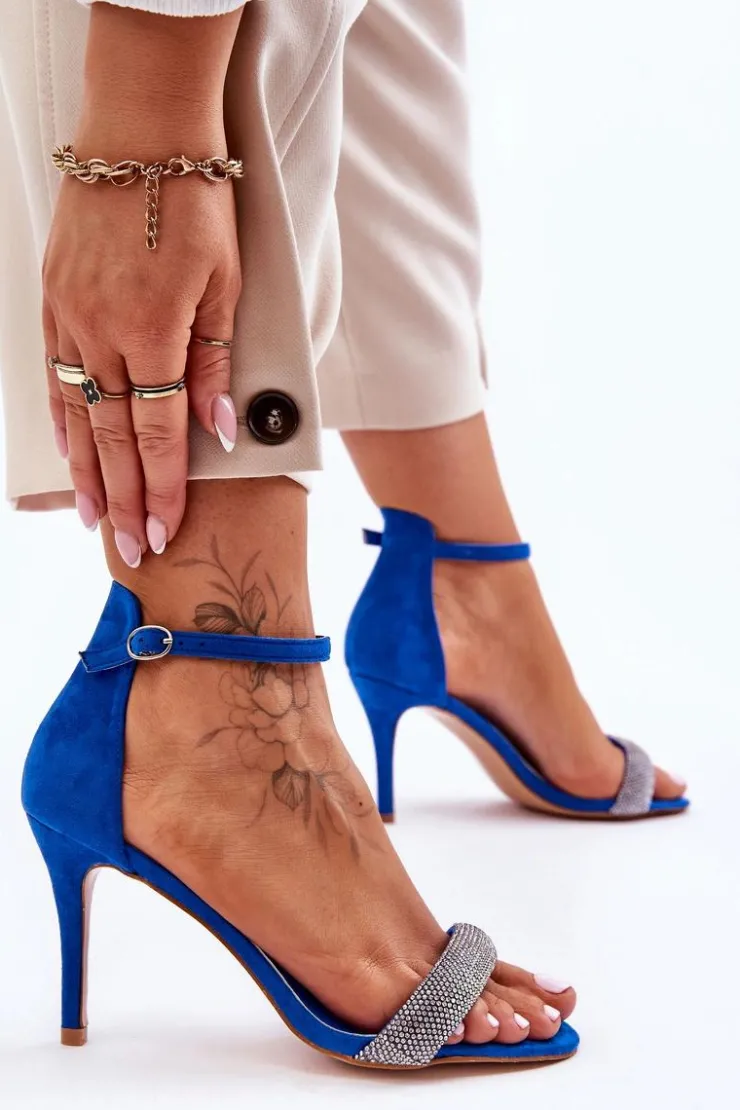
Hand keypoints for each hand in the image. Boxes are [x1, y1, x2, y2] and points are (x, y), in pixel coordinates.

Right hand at [43, 152, 240, 562]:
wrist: (139, 134)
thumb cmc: (193, 204)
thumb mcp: (225, 285)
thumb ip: (216, 363)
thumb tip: (219, 429)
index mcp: (152, 334)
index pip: (157, 434)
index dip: (161, 489)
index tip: (162, 530)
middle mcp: (103, 333)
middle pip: (113, 437)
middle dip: (122, 498)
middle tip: (127, 547)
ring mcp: (71, 317)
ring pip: (76, 415)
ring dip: (86, 472)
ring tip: (92, 517)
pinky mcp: (55, 300)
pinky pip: (54, 375)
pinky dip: (60, 420)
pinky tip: (66, 451)